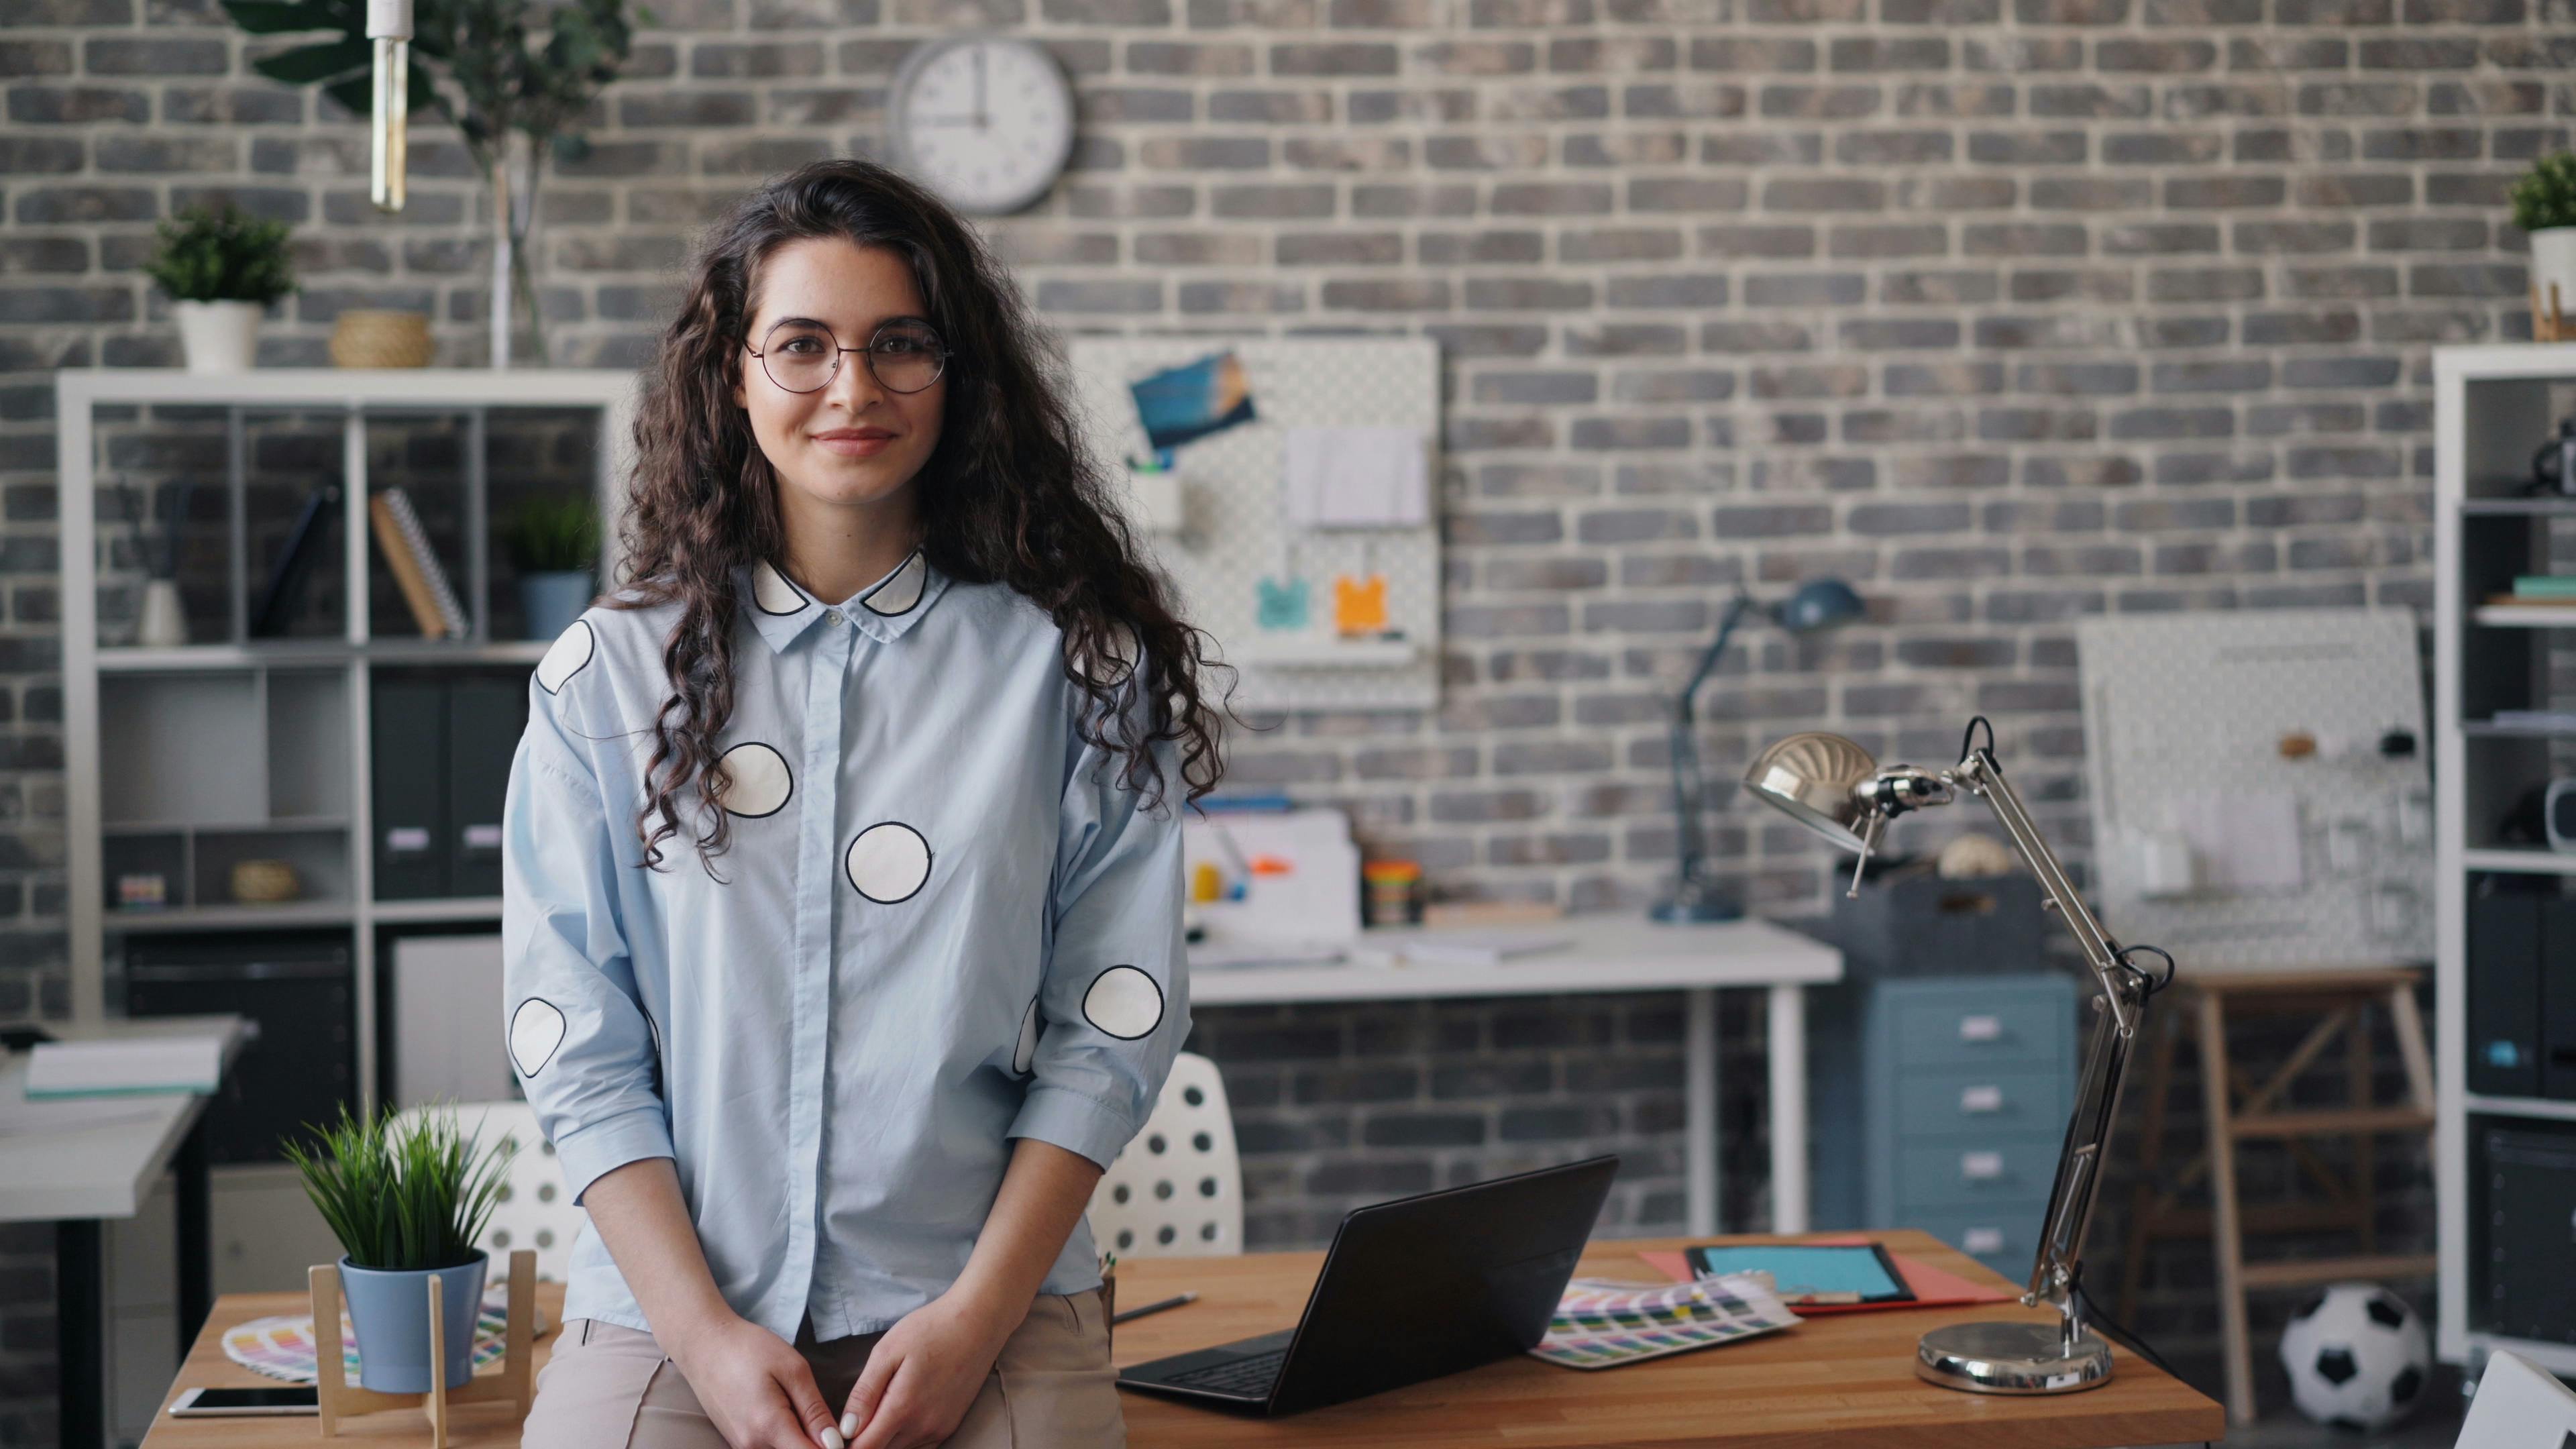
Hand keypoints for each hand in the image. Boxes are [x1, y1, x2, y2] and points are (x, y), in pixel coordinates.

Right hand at [666, 1312, 842, 1448]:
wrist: (704, 1344)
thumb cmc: (749, 1349)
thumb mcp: (793, 1370)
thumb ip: (815, 1411)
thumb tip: (834, 1444)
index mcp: (769, 1427)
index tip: (842, 1436)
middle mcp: (752, 1445)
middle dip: (816, 1444)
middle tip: (821, 1416)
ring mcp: (741, 1446)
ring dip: (800, 1440)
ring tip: (803, 1408)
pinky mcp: (737, 1441)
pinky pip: (768, 1448)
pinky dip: (784, 1438)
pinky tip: (789, 1413)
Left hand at [840, 1289, 1021, 1448]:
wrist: (978, 1323)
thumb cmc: (930, 1330)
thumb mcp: (888, 1352)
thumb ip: (865, 1393)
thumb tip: (846, 1429)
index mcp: (902, 1409)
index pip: (865, 1448)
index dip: (847, 1443)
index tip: (839, 1430)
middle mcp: (923, 1427)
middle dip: (865, 1438)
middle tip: (858, 1413)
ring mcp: (939, 1429)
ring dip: (884, 1438)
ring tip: (880, 1408)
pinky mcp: (950, 1426)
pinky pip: (918, 1445)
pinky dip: (903, 1437)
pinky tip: (901, 1413)